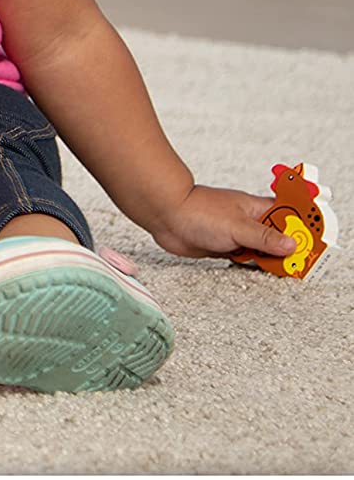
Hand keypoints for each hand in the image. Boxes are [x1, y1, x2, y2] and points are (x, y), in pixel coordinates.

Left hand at [149, 184, 297, 260]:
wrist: (166, 215)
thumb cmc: (198, 211)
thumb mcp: (238, 226)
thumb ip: (265, 238)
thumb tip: (292, 245)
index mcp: (257, 208)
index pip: (289, 216)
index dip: (303, 229)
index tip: (314, 244)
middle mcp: (249, 221)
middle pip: (278, 237)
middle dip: (288, 250)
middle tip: (299, 266)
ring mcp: (236, 234)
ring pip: (262, 250)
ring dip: (269, 259)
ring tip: (282, 271)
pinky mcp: (223, 247)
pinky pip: (244, 258)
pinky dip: (252, 265)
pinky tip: (258, 271)